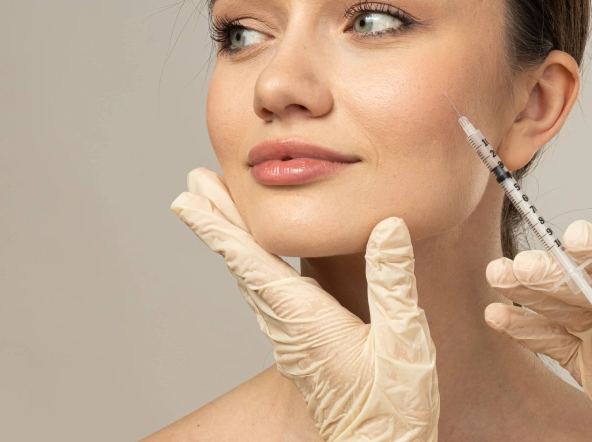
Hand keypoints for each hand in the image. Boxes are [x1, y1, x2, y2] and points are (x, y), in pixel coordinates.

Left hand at [170, 168, 438, 441]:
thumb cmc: (392, 407)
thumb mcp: (403, 339)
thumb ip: (393, 281)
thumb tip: (388, 226)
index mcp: (306, 320)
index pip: (253, 262)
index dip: (219, 227)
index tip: (188, 200)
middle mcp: (289, 328)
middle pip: (243, 265)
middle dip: (218, 221)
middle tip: (193, 185)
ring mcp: (293, 340)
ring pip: (252, 280)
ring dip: (232, 241)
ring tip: (217, 209)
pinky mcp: (304, 349)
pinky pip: (268, 296)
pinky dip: (254, 265)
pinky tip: (260, 261)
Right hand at [484, 220, 591, 441]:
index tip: (575, 237)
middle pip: (591, 282)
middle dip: (555, 274)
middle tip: (522, 266)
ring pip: (564, 304)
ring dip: (530, 292)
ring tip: (498, 277)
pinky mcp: (587, 357)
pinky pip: (553, 338)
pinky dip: (526, 328)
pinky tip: (500, 316)